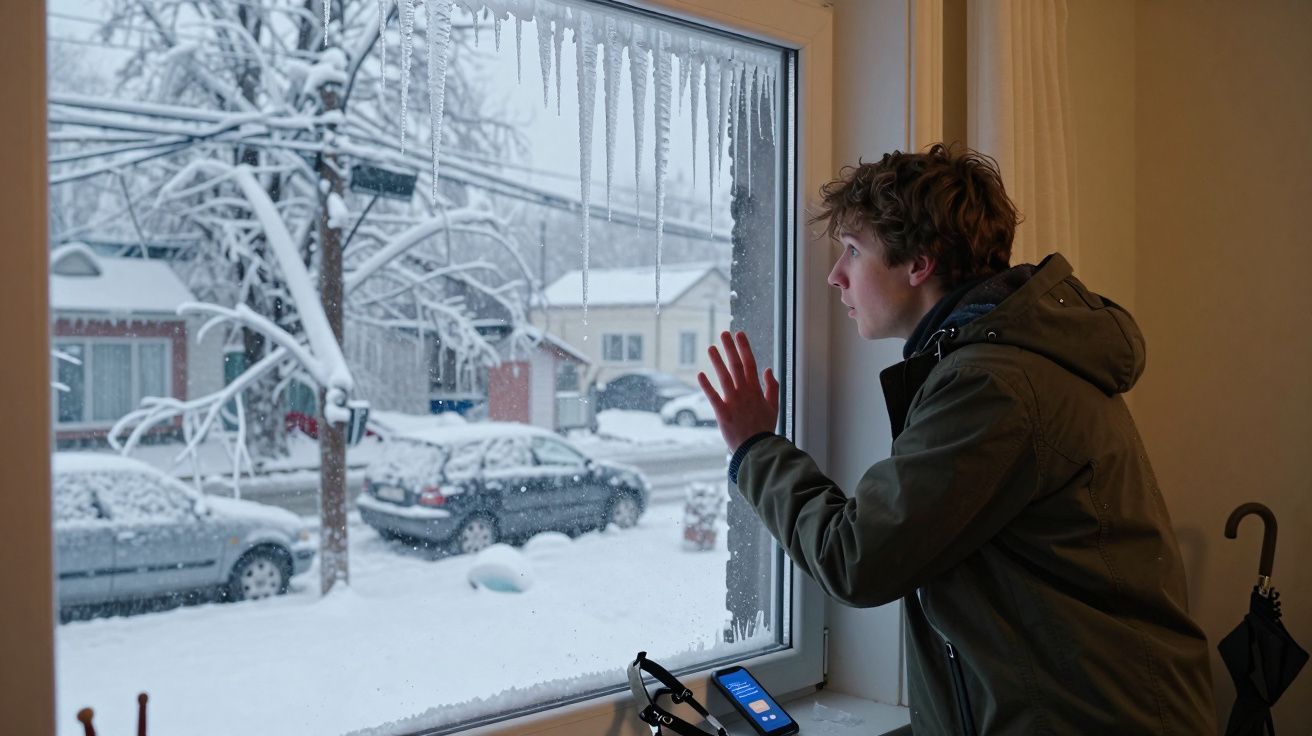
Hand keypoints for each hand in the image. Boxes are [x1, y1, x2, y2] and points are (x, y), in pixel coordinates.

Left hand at [698, 330, 779, 450]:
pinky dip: (707, 385)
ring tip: (711, 347)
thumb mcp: (774, 407)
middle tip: (724, 334)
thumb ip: (772, 387)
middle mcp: (745, 393)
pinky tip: (700, 374)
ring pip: (725, 377)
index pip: (751, 364)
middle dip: (730, 349)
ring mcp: (733, 402)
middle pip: (737, 366)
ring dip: (717, 361)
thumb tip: (768, 369)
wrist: (757, 449)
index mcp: (756, 391)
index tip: (739, 334)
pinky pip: (713, 397)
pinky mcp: (723, 413)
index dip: (744, 348)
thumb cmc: (764, 429)